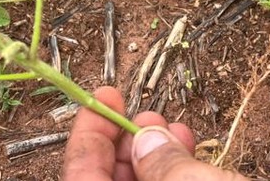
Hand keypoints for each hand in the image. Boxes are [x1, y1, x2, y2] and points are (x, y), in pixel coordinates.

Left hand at [62, 87, 247, 180]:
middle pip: (107, 178)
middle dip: (127, 142)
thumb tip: (147, 139)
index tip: (103, 98)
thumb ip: (166, 163)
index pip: (79, 173)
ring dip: (155, 155)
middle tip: (147, 115)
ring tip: (176, 129)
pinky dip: (173, 172)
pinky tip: (190, 150)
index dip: (89, 131)